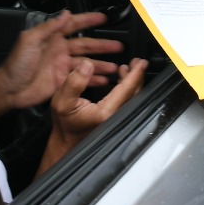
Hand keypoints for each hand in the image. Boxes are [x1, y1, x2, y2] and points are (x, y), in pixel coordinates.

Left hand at [0, 10, 122, 123]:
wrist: (9, 90)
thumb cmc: (15, 65)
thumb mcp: (29, 40)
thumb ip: (48, 27)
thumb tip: (64, 13)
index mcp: (52, 38)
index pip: (74, 25)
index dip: (88, 21)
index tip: (103, 18)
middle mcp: (60, 51)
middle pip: (87, 45)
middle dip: (103, 45)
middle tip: (118, 45)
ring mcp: (63, 67)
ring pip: (87, 63)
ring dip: (101, 64)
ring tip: (115, 66)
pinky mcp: (63, 82)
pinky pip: (82, 79)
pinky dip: (94, 80)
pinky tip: (104, 80)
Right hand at [38, 57, 147, 174]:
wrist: (66, 142)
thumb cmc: (65, 124)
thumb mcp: (62, 101)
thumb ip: (74, 82)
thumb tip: (87, 65)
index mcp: (106, 112)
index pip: (127, 89)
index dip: (135, 74)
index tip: (141, 63)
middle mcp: (115, 116)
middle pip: (134, 93)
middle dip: (137, 76)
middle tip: (137, 62)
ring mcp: (116, 119)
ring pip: (131, 98)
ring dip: (132, 82)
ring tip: (128, 68)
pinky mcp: (114, 119)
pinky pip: (126, 101)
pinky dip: (127, 88)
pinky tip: (121, 81)